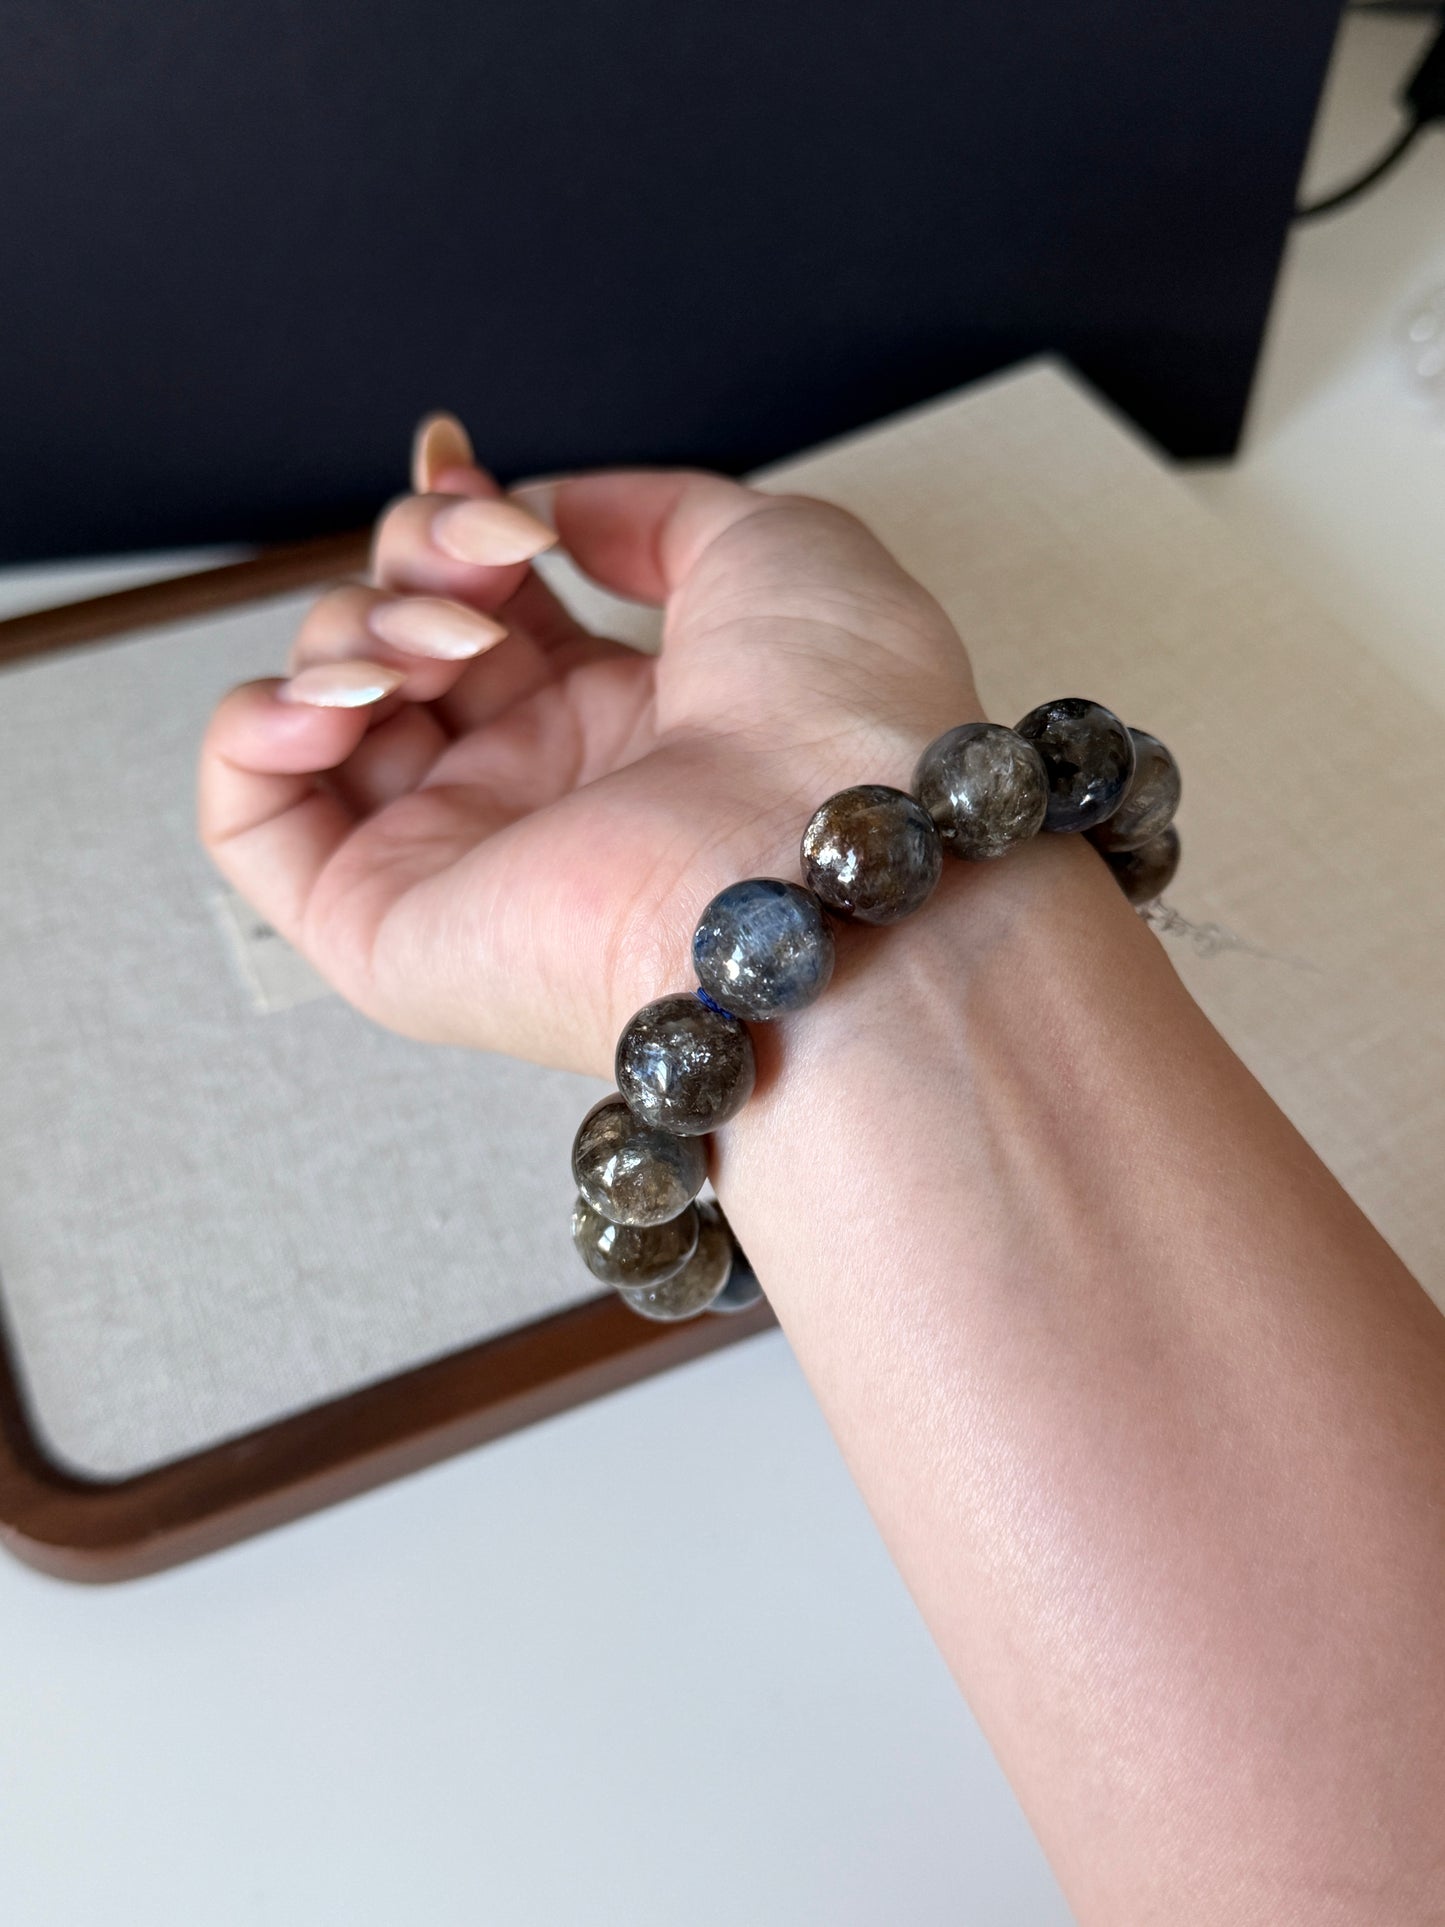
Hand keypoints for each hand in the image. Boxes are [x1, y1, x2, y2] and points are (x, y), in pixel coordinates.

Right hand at [198, 415, 980, 1074]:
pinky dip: (256, 727)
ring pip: (319, 714)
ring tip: (453, 642)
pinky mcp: (388, 929)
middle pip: (393, 640)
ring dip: (353, 630)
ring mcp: (460, 858)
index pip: (479, 605)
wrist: (828, 858)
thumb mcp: (772, 551)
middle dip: (414, 557)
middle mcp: (538, 791)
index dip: (447, 517)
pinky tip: (338, 694)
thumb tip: (557, 505)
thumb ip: (653, 512)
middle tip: (492, 556)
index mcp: (626, 719)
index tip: (457, 457)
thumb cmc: (838, 723)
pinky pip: (250, 826)